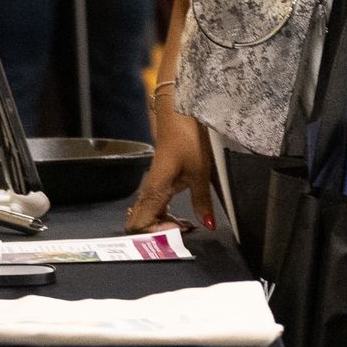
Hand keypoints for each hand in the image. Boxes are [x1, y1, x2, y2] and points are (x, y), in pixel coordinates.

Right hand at [125, 99, 215, 233]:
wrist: (180, 111)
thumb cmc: (188, 137)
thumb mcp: (200, 171)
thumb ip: (202, 201)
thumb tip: (207, 225)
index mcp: (155, 190)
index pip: (139, 224)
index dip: (155, 236)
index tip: (179, 233)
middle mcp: (149, 190)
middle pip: (140, 222)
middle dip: (159, 234)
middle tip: (184, 233)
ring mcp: (153, 184)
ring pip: (148, 215)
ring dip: (163, 225)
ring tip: (185, 226)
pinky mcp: (160, 180)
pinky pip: (155, 205)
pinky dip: (165, 215)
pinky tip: (182, 215)